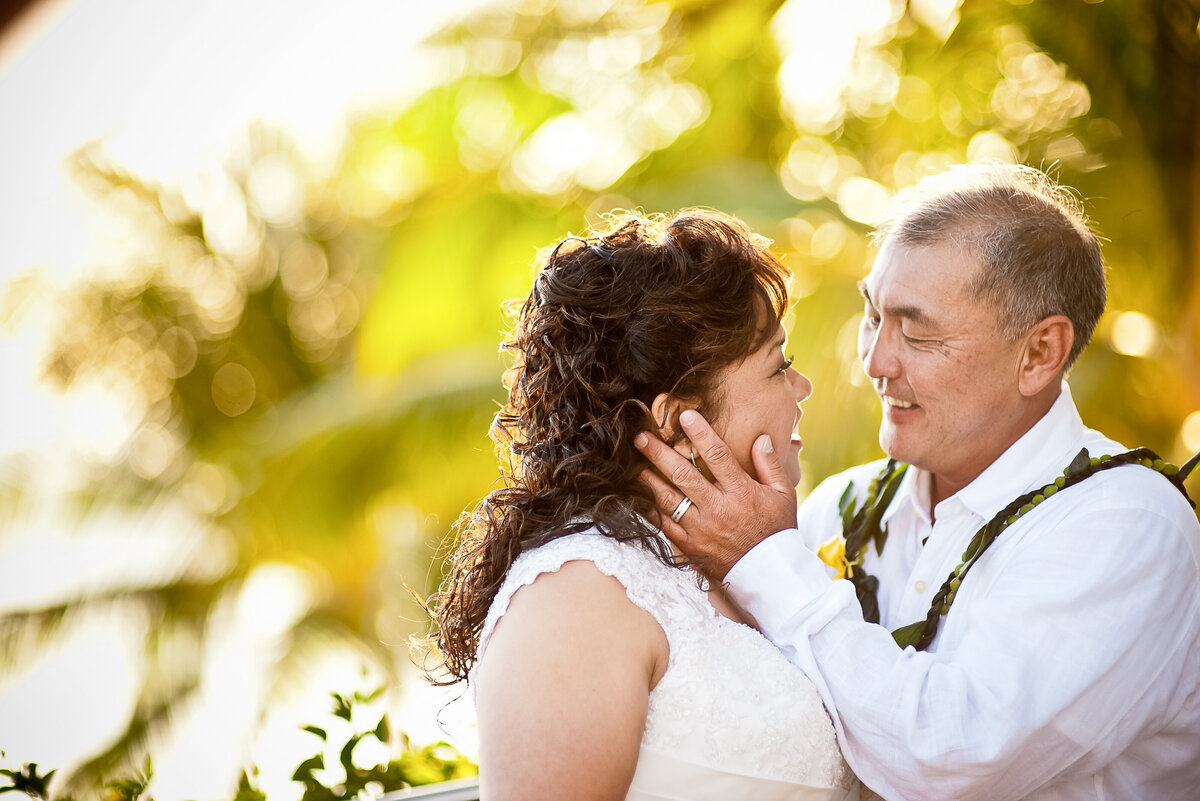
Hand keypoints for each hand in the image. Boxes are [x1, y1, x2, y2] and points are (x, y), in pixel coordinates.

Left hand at [634, 410, 797, 580]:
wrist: (769, 574)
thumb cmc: (776, 530)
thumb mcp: (783, 495)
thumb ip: (769, 465)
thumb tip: (761, 438)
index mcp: (740, 492)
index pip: (717, 455)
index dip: (700, 433)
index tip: (685, 416)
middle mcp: (718, 508)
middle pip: (683, 474)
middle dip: (659, 453)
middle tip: (641, 438)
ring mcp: (701, 529)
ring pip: (668, 499)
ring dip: (649, 481)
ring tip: (636, 466)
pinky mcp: (690, 546)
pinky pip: (665, 526)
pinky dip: (651, 511)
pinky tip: (641, 499)